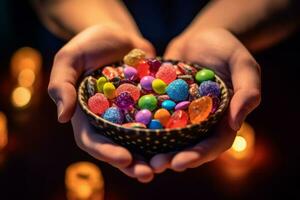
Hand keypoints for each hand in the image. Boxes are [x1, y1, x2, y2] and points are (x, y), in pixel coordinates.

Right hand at [48, 24, 155, 181]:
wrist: (117, 35)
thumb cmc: (89, 44)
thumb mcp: (69, 59)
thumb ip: (61, 85)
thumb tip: (62, 118)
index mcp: (87, 115)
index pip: (92, 140)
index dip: (107, 152)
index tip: (124, 158)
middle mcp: (108, 120)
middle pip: (119, 147)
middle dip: (132, 163)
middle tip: (148, 173)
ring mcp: (130, 115)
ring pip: (140, 140)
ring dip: (151, 155)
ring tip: (166, 165)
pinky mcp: (148, 106)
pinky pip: (157, 121)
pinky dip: (166, 132)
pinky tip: (180, 140)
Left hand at [150, 28, 260, 172]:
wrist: (201, 37)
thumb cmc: (227, 48)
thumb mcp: (243, 64)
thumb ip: (247, 91)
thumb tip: (236, 123)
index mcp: (222, 120)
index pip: (213, 144)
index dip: (198, 155)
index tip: (180, 162)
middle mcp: (201, 122)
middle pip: (188, 146)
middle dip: (172, 158)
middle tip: (154, 165)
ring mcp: (181, 114)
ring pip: (168, 137)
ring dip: (154, 148)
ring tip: (138, 156)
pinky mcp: (164, 104)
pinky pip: (153, 116)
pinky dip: (142, 125)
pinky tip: (127, 130)